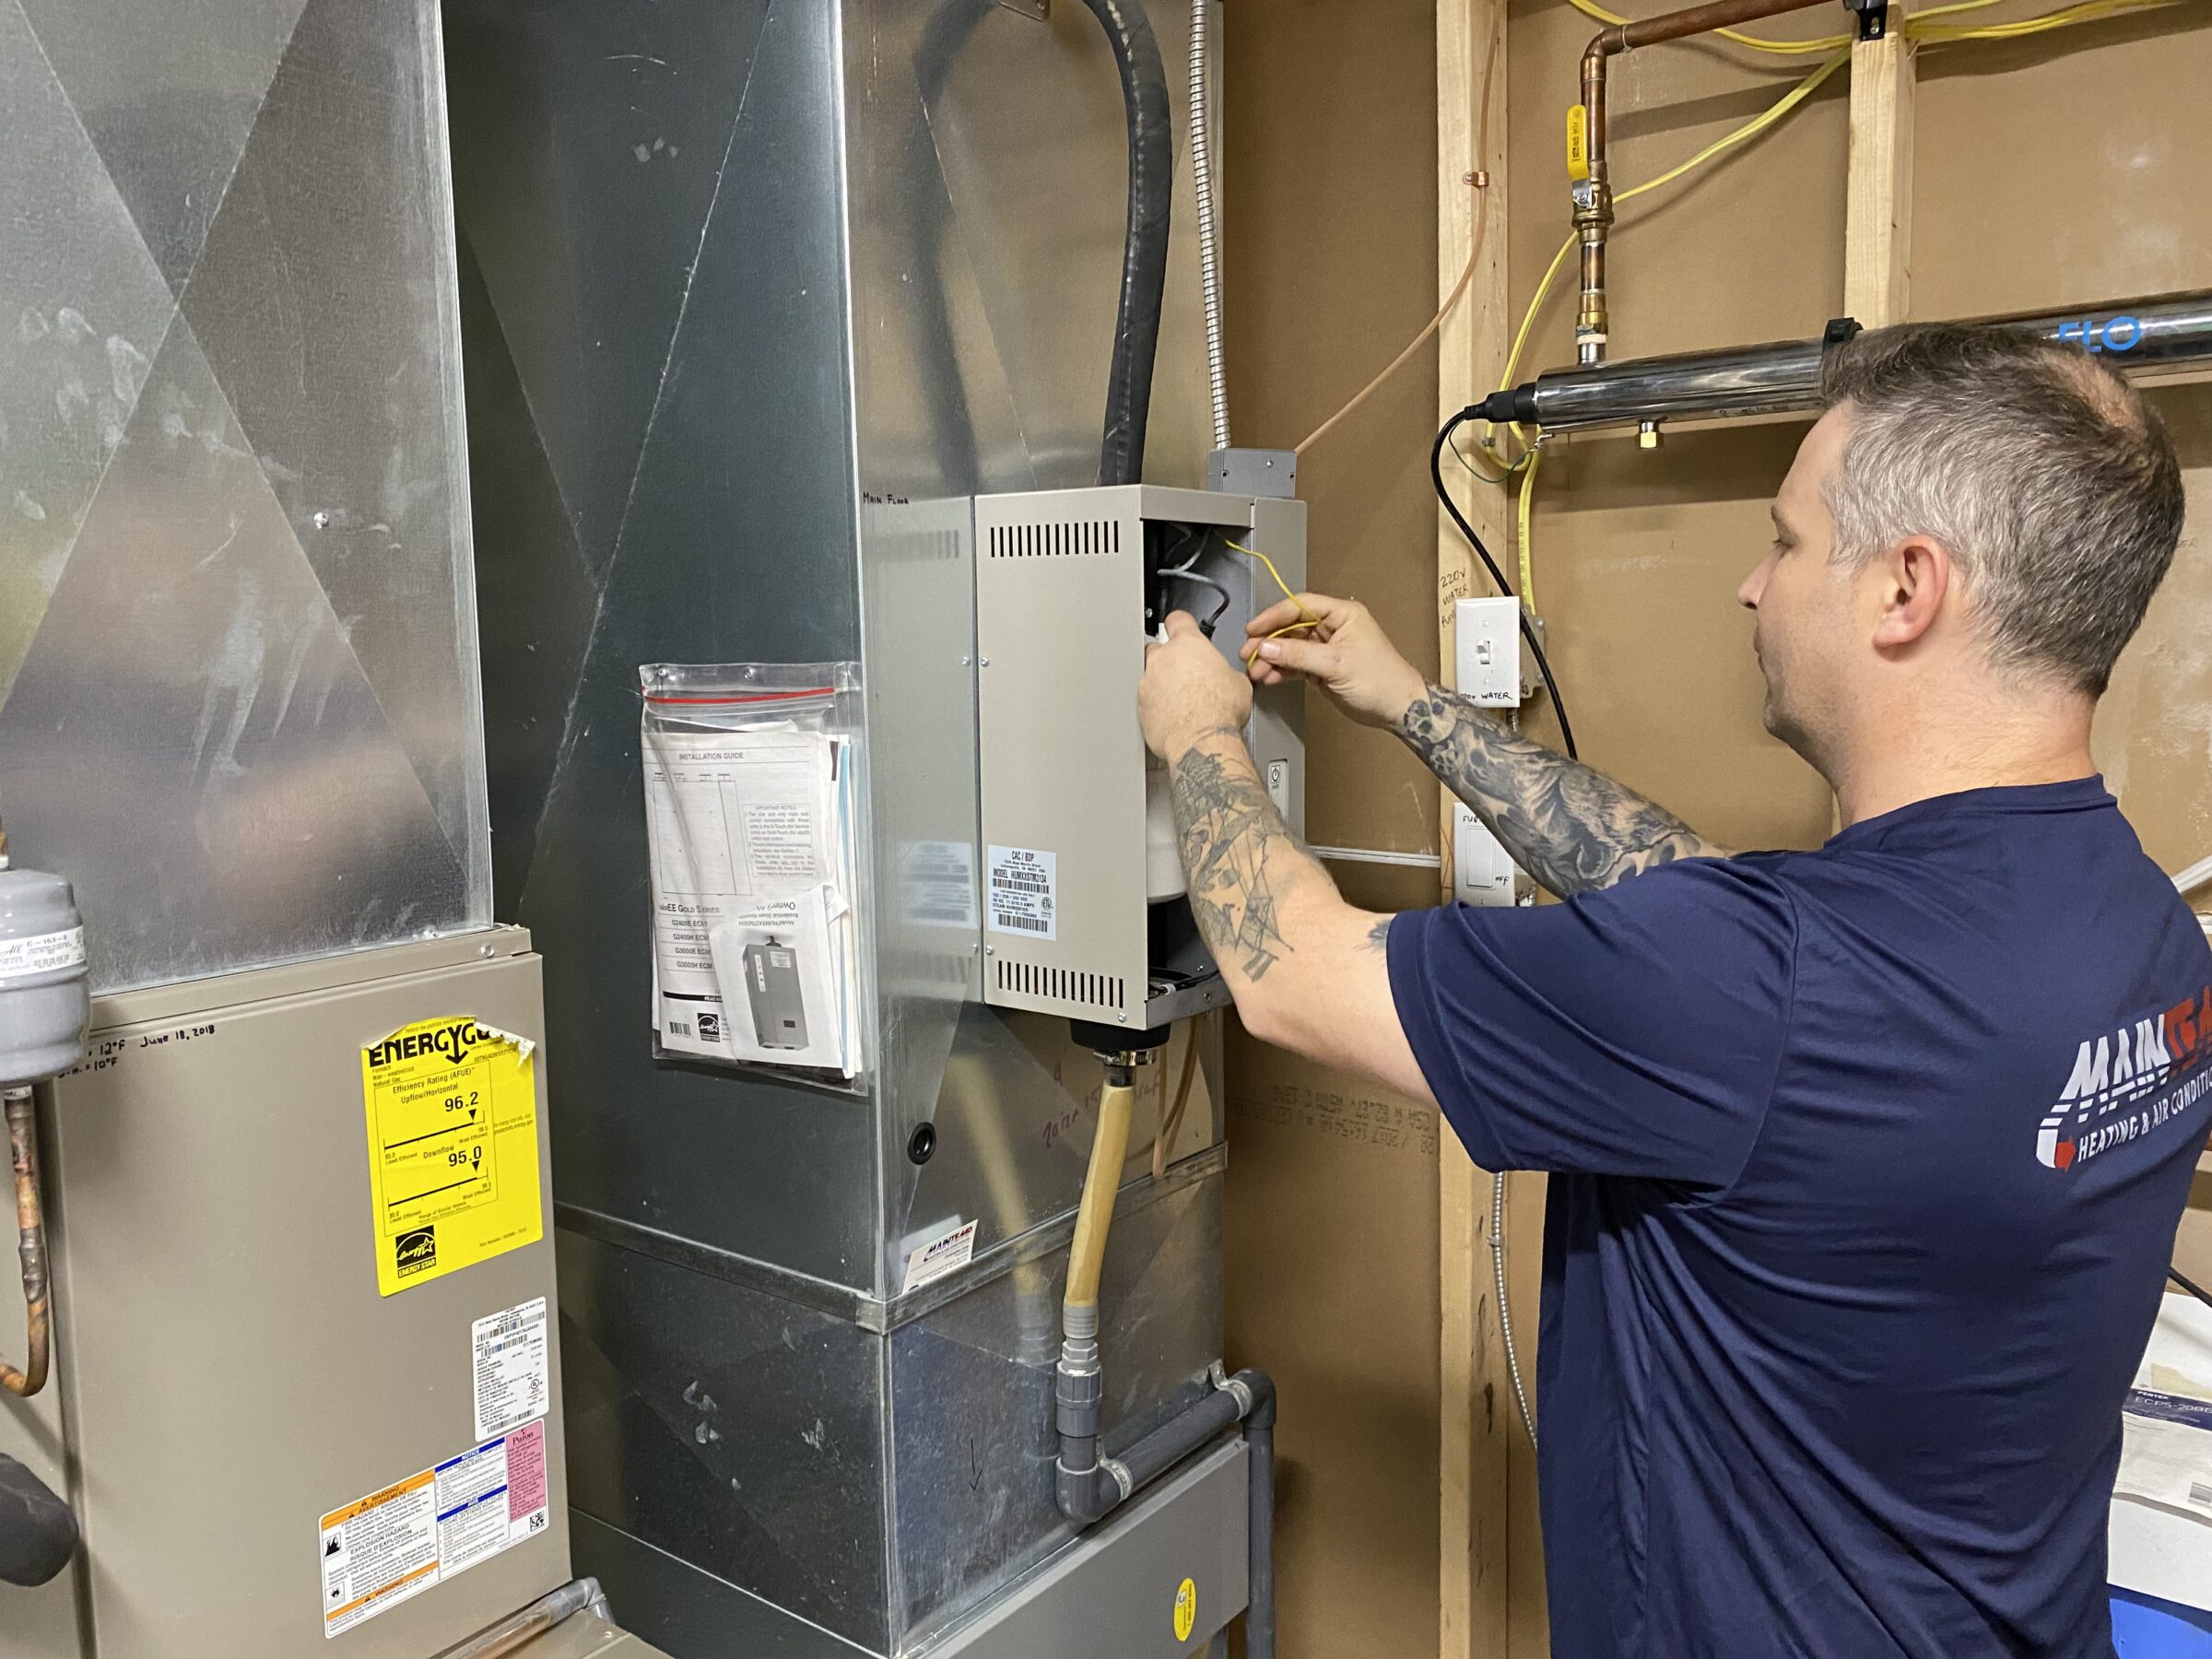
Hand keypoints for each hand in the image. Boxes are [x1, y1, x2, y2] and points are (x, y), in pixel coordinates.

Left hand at [1140, 611, 1252, 759]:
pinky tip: (1173, 718)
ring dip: (1162, 685)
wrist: (1203, 739)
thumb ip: (1225, 671)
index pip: (1178, 620)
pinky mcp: (1140, 707)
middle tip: (1186, 675)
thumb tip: (1228, 678)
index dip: (1181, 624)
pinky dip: (1156, 707)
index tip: (1182, 629)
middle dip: (1169, 659)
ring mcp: (1147, 682)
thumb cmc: (1220, 710)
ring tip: (1182, 702)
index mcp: (1188, 645)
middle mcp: (1163, 659)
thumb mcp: (1238, 682)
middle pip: (1158, 648)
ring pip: (1151, 677)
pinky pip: (1147, 702)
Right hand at [1244, 592, 1424, 729]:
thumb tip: (1269, 646)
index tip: (1254, 628)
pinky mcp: (1322, 667)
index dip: (1274, 615)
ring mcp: (1326, 647)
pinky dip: (1281, 671)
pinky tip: (1268, 677)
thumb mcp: (1336, 664)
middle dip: (1268, 640)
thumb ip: (1299, 654)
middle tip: (1249, 652)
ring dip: (1272, 658)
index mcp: (1342, 615)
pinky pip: (1295, 664)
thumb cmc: (1381, 680)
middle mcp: (1333, 627)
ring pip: (1290, 647)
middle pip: (1291, 626)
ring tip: (1255, 670)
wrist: (1396, 708)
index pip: (1300, 606)